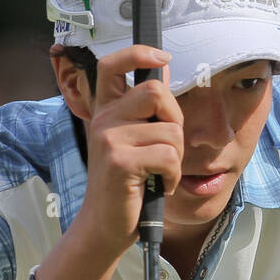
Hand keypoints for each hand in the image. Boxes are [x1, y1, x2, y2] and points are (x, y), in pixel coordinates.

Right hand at [74, 45, 182, 257]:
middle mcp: (103, 119)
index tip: (163, 56)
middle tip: (168, 147)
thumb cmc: (126, 185)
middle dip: (175, 120)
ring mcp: (109, 139)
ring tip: (159, 173)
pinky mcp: (119, 161)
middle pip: (156, 92)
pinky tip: (158, 186)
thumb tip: (165, 68)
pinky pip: (168, 156)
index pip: (113, 65)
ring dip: (176, 157)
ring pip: (169, 130)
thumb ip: (145, 110)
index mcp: (106, 111)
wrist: (105, 226)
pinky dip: (172, 176)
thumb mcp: (132, 142)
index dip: (138, 52)